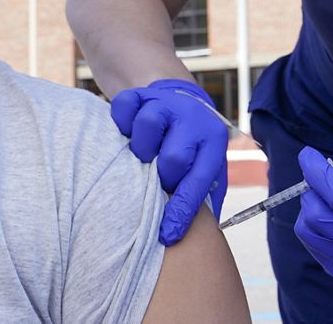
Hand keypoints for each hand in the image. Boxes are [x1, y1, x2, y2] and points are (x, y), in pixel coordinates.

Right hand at [110, 78, 228, 245]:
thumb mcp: (208, 168)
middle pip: (173, 156)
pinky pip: (123, 106)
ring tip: (142, 156)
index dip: (182, 212)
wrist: (181, 99)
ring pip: (147, 126)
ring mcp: (164, 103)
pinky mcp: (140, 94)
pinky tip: (126, 132)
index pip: (199, 181)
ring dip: (140, 148)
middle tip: (156, 182)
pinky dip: (120, 122)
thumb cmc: (193, 147)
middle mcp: (192, 119)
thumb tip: (202, 239)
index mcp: (213, 141)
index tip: (167, 236)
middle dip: (162, 178)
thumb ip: (206, 198)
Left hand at [294, 140, 332, 283]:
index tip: (307, 154)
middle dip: (311, 189)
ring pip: (309, 232)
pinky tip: (329, 217)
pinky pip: (313, 247)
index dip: (317, 172)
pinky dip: (312, 227)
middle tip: (320, 178)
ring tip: (324, 197)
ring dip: (309, 208)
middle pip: (318, 215)